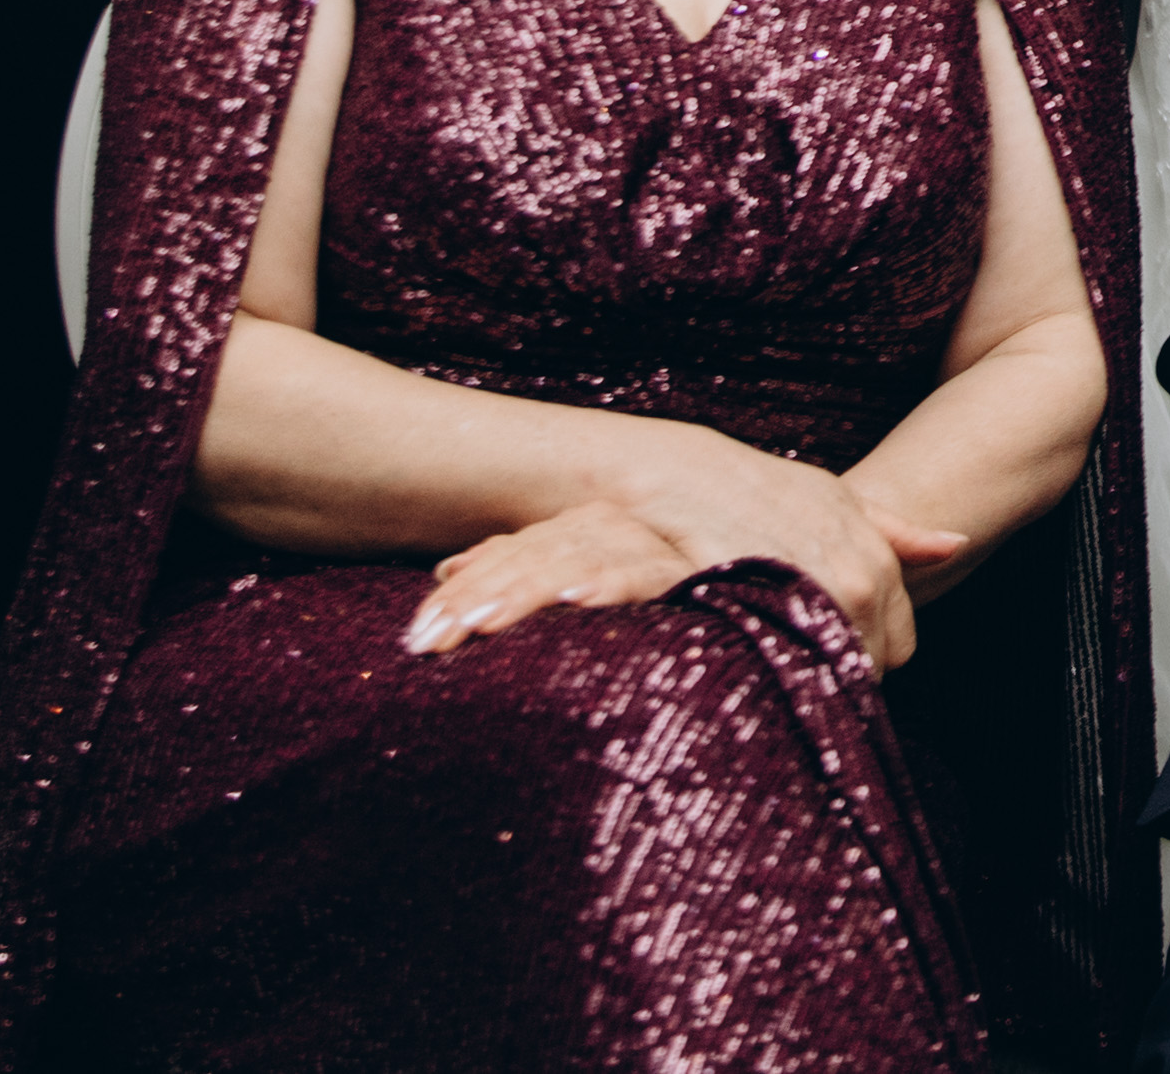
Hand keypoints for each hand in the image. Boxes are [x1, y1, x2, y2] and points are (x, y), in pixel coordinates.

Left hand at [405, 501, 693, 654]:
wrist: (752, 589)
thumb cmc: (659, 596)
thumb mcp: (581, 585)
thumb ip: (518, 572)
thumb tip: (446, 568)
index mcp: (578, 533)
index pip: (508, 557)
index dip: (460, 593)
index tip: (416, 637)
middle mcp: (609, 530)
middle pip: (531, 557)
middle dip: (477, 597)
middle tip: (429, 639)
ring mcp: (650, 547)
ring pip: (576, 559)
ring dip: (528, 589)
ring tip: (483, 621)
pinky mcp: (692, 571)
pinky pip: (646, 573)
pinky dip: (612, 580)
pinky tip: (578, 596)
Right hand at [609, 423, 963, 669]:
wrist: (677, 478)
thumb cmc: (757, 490)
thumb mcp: (835, 501)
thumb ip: (896, 533)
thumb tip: (956, 545)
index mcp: (875, 565)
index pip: (898, 648)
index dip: (869, 655)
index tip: (836, 653)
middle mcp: (853, 583)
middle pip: (868, 669)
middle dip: (842, 674)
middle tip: (801, 662)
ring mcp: (806, 599)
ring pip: (831, 677)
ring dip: (809, 678)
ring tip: (775, 658)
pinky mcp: (759, 612)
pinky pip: (783, 669)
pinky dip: (772, 672)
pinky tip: (752, 660)